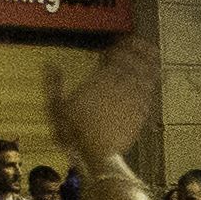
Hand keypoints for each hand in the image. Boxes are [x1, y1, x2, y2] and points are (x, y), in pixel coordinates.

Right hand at [56, 42, 157, 169]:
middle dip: (138, 50)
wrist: (94, 154)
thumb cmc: (72, 131)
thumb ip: (54, 83)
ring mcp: (133, 100)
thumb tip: (50, 65)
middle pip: (137, 61)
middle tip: (137, 44)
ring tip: (150, 56)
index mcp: (101, 80)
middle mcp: (120, 86)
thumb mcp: (56, 106)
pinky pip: (151, 93)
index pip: (118, 55)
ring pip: (148, 75)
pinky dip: (150, 84)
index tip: (113, 48)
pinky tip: (148, 82)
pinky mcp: (141, 114)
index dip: (120, 47)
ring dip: (149, 63)